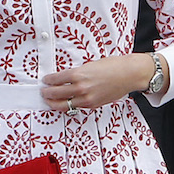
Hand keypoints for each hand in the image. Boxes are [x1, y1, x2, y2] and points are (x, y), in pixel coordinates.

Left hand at [41, 54, 160, 113]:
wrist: (129, 74)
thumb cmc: (113, 66)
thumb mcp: (90, 65)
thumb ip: (77, 73)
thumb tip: (65, 78)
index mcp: (78, 75)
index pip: (56, 80)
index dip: (48, 80)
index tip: (45, 80)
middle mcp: (81, 88)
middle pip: (56, 94)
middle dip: (47, 93)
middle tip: (43, 91)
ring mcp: (86, 98)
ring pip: (63, 105)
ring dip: (53, 103)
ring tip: (49, 101)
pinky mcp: (92, 105)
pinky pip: (76, 107)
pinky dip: (68, 105)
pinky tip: (65, 103)